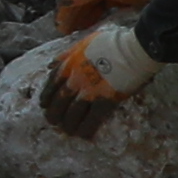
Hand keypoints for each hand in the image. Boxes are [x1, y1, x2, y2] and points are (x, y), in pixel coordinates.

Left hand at [37, 20, 156, 135]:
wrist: (133, 49)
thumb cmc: (112, 43)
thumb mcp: (84, 42)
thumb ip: (67, 54)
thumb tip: (51, 63)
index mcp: (70, 63)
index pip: (51, 83)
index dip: (46, 96)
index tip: (44, 104)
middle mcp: (75, 79)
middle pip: (58, 101)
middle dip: (54, 114)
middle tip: (53, 121)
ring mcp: (89, 91)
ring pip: (72, 113)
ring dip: (68, 124)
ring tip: (68, 131)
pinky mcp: (104, 101)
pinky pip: (91, 119)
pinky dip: (86, 128)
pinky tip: (84, 135)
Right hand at [45, 0, 155, 35]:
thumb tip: (61, 3)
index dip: (64, 6)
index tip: (60, 22)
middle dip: (70, 15)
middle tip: (64, 31)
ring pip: (87, 6)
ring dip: (79, 19)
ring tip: (72, 33)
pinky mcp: (113, 1)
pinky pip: (98, 11)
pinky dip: (90, 19)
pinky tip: (85, 28)